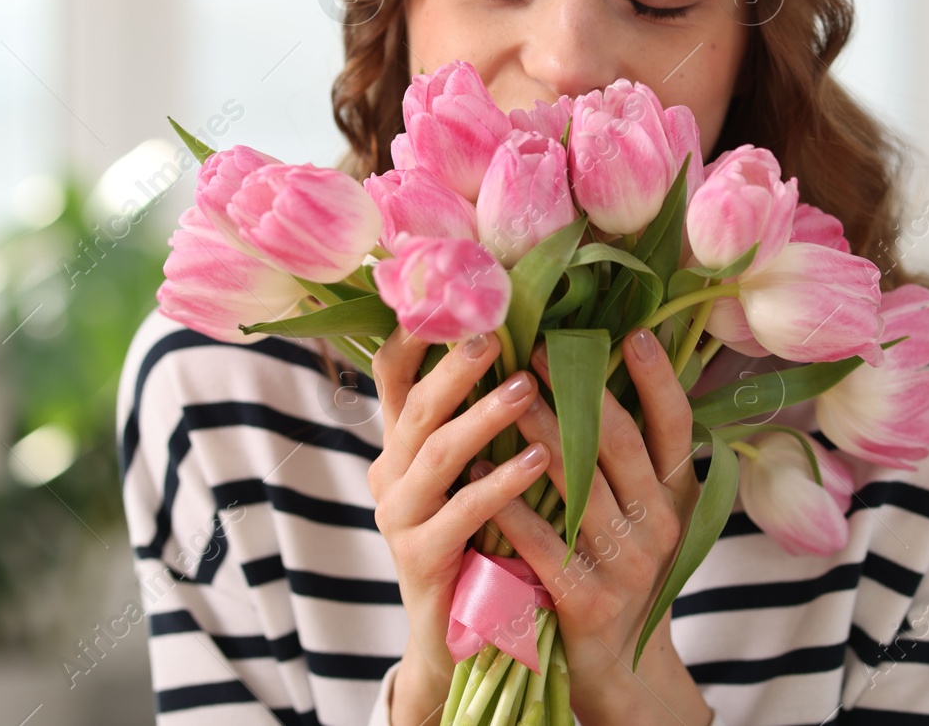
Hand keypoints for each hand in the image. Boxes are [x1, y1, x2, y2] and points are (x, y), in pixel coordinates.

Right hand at [367, 326, 550, 725]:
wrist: (460, 636)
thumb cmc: (482, 536)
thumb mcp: (473, 469)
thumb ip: (483, 413)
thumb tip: (527, 336)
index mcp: (401, 442)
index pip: (392, 372)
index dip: (412, 332)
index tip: (447, 292)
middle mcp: (389, 472)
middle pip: (415, 405)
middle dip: (456, 366)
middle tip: (496, 334)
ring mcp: (399, 516)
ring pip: (436, 452)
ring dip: (484, 416)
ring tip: (528, 390)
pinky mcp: (418, 559)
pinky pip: (461, 512)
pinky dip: (501, 483)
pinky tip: (539, 462)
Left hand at [478, 327, 714, 725]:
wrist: (613, 665)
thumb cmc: (618, 568)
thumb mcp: (644, 511)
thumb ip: (630, 454)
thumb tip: (604, 366)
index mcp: (676, 495)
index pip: (676, 426)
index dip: (659, 379)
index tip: (633, 332)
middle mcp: (660, 525)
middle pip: (619, 444)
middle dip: (577, 391)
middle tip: (537, 346)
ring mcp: (627, 565)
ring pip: (578, 485)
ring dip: (536, 434)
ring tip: (500, 395)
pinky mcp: (587, 600)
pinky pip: (542, 542)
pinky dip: (509, 504)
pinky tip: (477, 471)